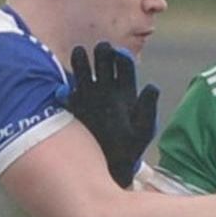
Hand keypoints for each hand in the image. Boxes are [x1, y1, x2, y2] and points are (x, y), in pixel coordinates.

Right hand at [64, 42, 159, 187]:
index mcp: (126, 90)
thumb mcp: (144, 129)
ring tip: (80, 53)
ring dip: (81, 62)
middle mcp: (106, 90)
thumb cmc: (131, 148)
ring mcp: (88, 97)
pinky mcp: (73, 109)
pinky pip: (67, 94)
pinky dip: (64, 89)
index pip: (124, 65)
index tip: (119, 54)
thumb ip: (148, 108)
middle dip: (102, 54)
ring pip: (83, 73)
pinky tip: (63, 87)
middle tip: (101, 50)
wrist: (111, 167)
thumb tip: (152, 86)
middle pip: (103, 63)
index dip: (122, 57)